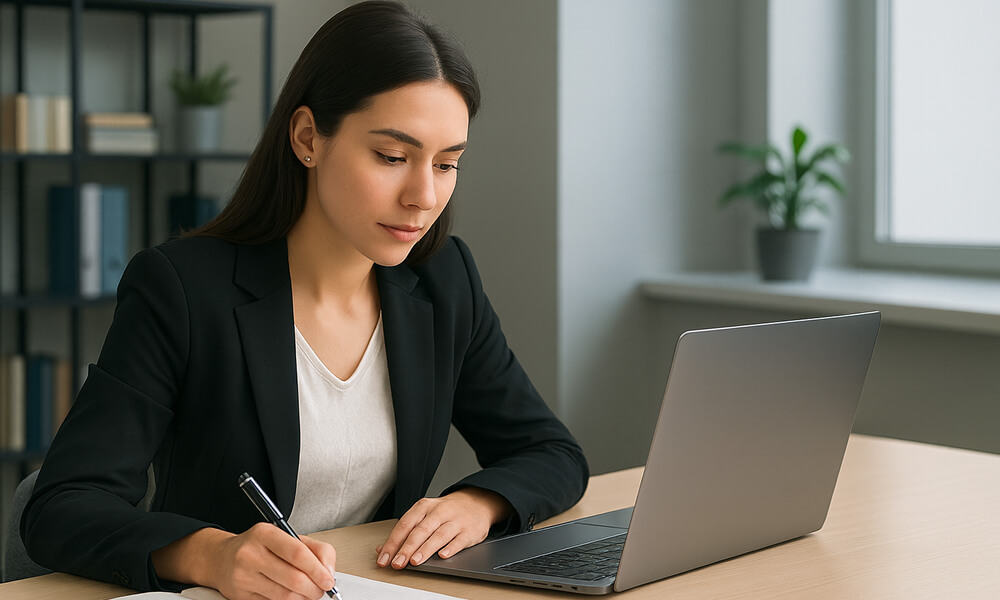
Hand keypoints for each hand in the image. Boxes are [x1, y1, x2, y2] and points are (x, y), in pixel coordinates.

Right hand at [151, 524, 336, 599]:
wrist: (222, 558)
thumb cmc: (259, 546)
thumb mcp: (286, 537)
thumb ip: (314, 549)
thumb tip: (328, 571)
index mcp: (264, 533)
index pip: (297, 552)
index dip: (317, 569)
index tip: (328, 580)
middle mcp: (250, 553)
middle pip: (293, 578)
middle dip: (314, 588)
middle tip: (321, 589)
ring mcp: (243, 575)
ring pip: (284, 595)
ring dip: (302, 597)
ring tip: (307, 591)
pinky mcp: (240, 595)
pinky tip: (289, 594)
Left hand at [375, 487, 511, 568]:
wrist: (477, 502)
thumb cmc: (446, 512)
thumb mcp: (424, 515)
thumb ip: (404, 532)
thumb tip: (383, 549)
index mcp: (424, 507)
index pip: (405, 525)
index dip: (393, 542)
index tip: (384, 558)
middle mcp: (439, 512)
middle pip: (420, 530)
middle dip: (407, 548)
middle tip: (397, 563)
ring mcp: (455, 521)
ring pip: (438, 535)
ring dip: (425, 549)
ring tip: (415, 561)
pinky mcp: (469, 530)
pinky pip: (459, 540)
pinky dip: (450, 548)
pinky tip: (442, 556)